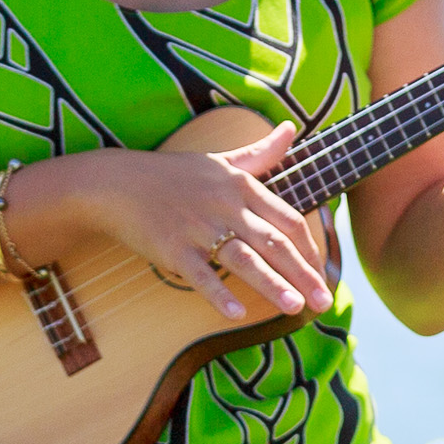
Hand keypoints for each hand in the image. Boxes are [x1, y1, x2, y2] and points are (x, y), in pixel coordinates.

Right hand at [62, 131, 333, 323]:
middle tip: (325, 301)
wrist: (119, 184)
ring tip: (296, 307)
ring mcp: (199, 229)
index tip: (323, 273)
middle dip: (303, 273)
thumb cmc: (174, 174)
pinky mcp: (173, 249)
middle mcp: (226, 207)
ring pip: (244, 259)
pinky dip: (218, 294)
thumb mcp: (221, 160)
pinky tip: (238, 314)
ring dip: (272, 284)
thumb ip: (261, 153)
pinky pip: (200, 275)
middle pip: (274, 243)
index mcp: (242, 187)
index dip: (310, 248)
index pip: (288, 220)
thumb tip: (292, 128)